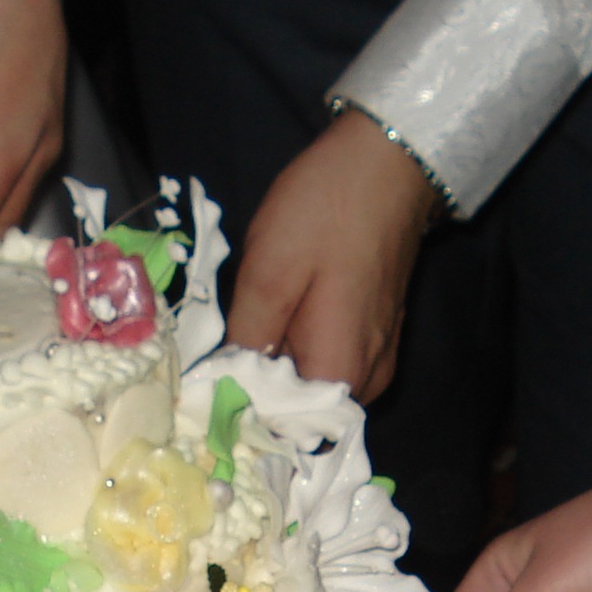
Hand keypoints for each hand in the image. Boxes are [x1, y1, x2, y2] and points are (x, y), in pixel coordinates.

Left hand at [226, 111, 439, 398]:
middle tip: (218, 356)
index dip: (241, 415)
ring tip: (248, 330)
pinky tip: (279, 317)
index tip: (205, 393)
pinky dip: (299, 350)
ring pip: (312, 386)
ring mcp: (377, 357)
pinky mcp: (378, 334)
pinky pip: (329, 362)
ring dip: (277, 368)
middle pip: (299, 413)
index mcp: (339, 374)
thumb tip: (219, 388)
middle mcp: (366, 380)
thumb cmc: (326, 212)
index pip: (282, 431)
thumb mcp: (268, 274)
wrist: (386, 161)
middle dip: (257, 391)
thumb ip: (245, 342)